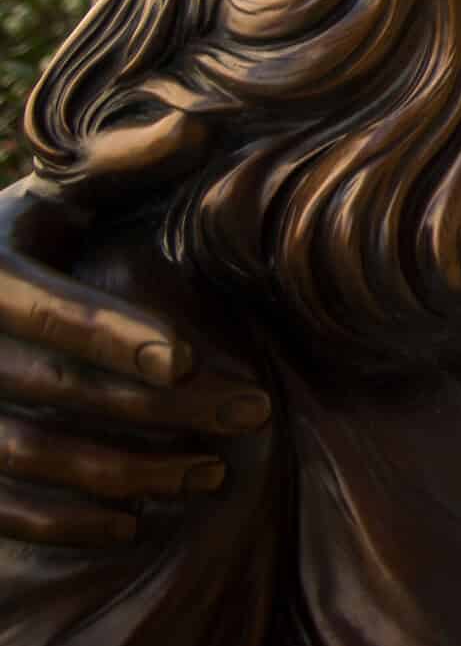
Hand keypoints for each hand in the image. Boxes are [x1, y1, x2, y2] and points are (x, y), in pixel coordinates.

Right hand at [0, 179, 272, 545]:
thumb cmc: (0, 246)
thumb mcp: (46, 199)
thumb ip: (117, 168)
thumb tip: (200, 121)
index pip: (54, 312)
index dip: (116, 337)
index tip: (184, 361)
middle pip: (60, 390)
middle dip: (159, 410)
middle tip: (251, 415)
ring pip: (30, 454)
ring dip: (122, 472)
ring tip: (210, 474)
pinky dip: (57, 522)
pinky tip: (127, 523)